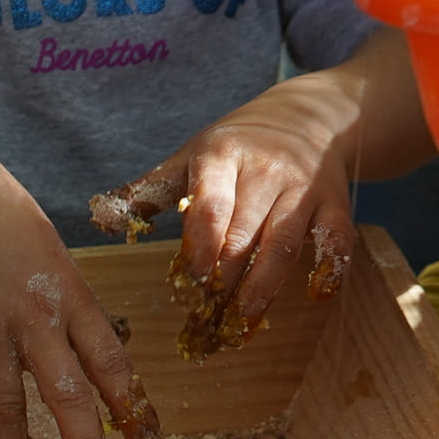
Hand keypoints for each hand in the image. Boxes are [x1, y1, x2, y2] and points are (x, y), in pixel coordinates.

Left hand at [98, 65, 371, 334]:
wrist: (306, 116)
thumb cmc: (236, 145)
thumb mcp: (191, 154)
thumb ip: (149, 189)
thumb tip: (101, 219)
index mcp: (223, 156)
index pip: (211, 203)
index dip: (202, 243)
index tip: (191, 279)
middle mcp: (266, 169)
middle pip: (244, 233)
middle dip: (225, 279)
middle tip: (206, 319)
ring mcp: (304, 187)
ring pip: (284, 243)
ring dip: (264, 286)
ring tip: (243, 321)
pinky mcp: (335, 203)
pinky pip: (336, 238)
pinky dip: (330, 267)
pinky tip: (315, 296)